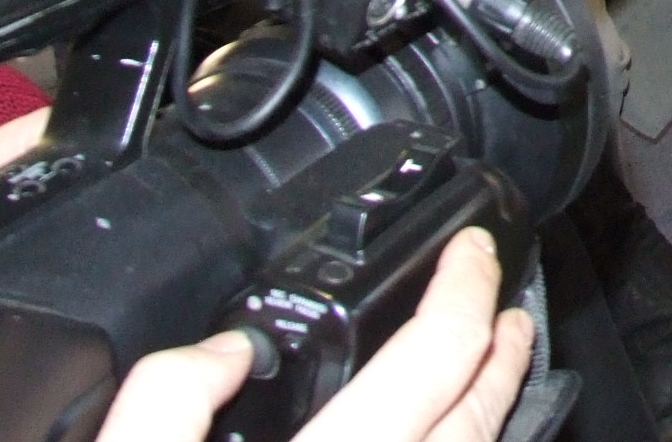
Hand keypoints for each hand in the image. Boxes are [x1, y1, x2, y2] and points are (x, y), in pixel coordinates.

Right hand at [95, 227, 531, 441]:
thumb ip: (165, 401)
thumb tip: (226, 347)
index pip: (439, 353)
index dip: (467, 286)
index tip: (473, 249)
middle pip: (481, 415)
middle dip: (504, 351)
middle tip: (506, 307)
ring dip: (492, 407)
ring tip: (493, 368)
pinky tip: (435, 438)